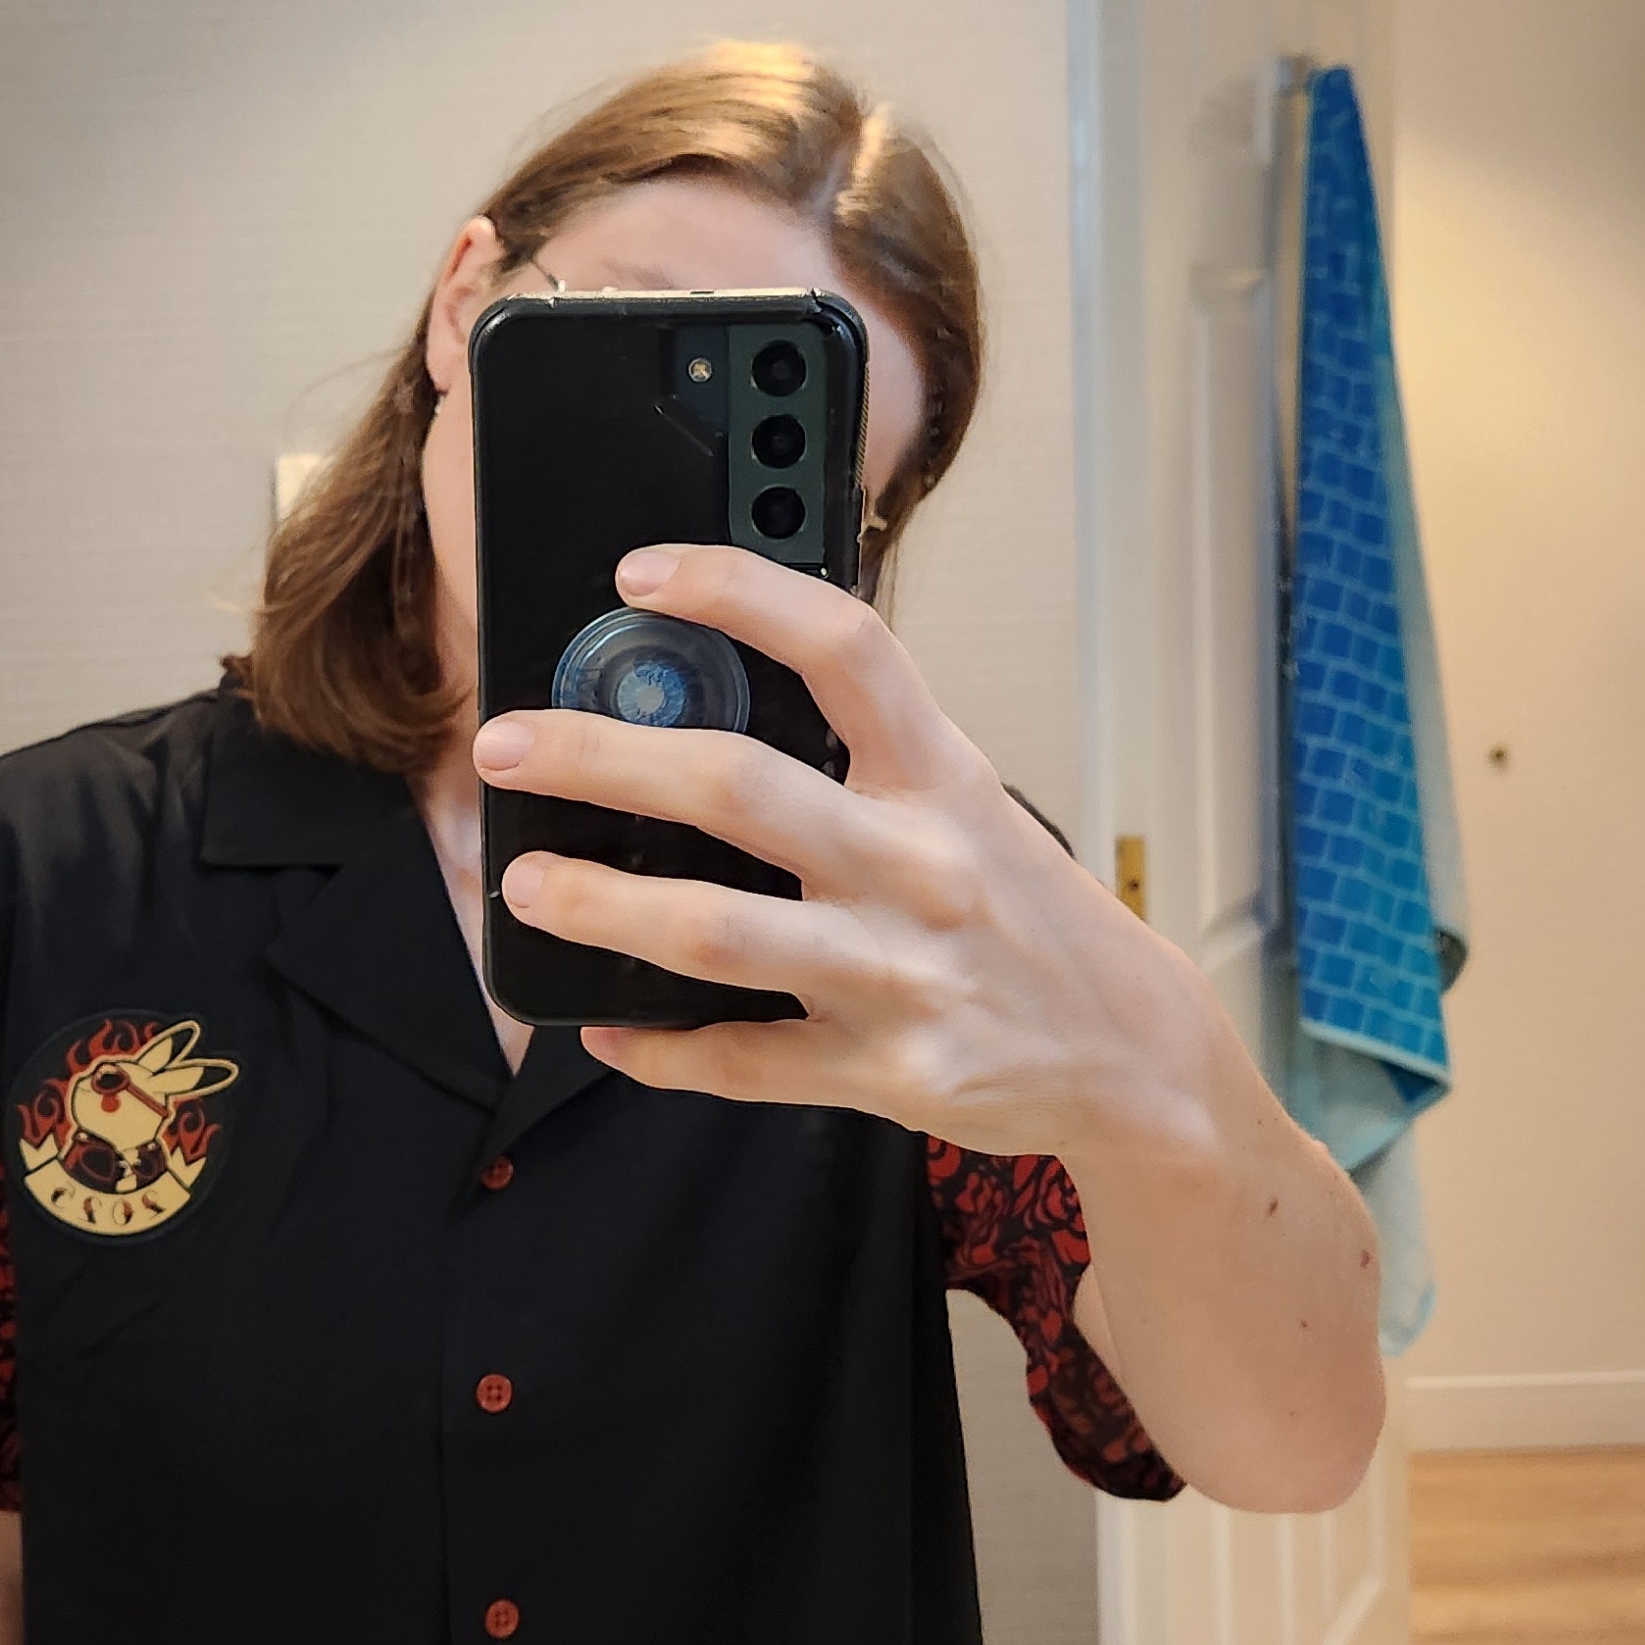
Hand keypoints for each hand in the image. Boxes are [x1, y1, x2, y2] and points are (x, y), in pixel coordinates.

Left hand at [473, 542, 1191, 1168]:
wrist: (1136, 1053)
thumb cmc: (1027, 913)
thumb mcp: (968, 806)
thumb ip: (864, 759)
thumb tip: (701, 708)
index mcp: (941, 778)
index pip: (843, 647)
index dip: (738, 593)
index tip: (641, 574)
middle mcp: (919, 866)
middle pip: (738, 788)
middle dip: (601, 760)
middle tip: (508, 744)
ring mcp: (900, 974)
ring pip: (719, 934)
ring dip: (604, 907)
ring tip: (528, 886)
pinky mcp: (886, 1071)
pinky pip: (745, 1062)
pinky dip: (661, 1048)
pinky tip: (604, 1025)